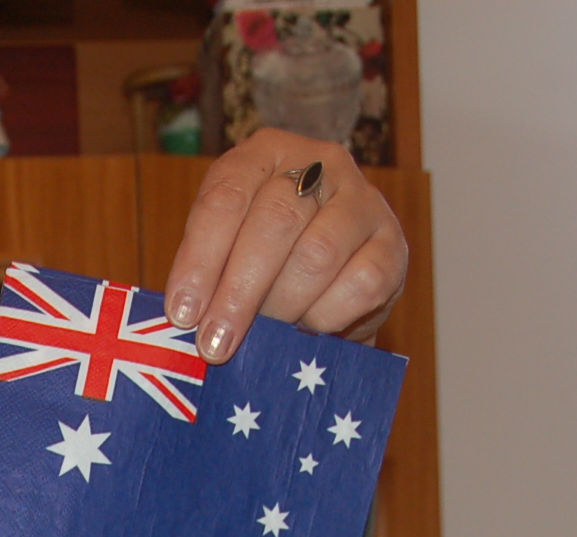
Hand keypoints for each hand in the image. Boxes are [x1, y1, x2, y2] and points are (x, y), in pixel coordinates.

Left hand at [161, 130, 406, 360]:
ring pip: (318, 255)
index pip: (226, 198)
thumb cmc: (265, 260)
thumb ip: (208, 271)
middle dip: (239, 291)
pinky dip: (326, 316)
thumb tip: (189, 318)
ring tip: (264, 336)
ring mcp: (363, 200)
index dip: (200, 259)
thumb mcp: (227, 248)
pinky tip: (308, 328)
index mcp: (265, 153)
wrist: (332, 277)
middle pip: (274, 222)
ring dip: (283, 306)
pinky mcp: (393, 245)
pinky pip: (360, 285)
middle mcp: (320, 163)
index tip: (183, 312)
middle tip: (216, 342)